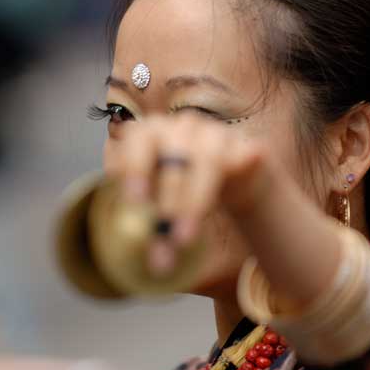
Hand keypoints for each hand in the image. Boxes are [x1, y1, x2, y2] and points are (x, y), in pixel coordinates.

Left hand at [106, 113, 283, 272]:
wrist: (230, 176)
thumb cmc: (181, 184)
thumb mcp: (154, 194)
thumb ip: (138, 208)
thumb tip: (122, 242)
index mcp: (152, 131)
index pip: (138, 136)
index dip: (135, 166)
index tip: (134, 200)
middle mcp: (183, 127)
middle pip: (173, 154)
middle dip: (167, 198)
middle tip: (161, 234)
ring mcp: (216, 135)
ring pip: (206, 161)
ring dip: (194, 202)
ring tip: (184, 237)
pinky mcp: (247, 148)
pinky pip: (242, 161)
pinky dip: (234, 179)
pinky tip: (232, 202)